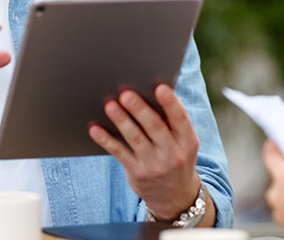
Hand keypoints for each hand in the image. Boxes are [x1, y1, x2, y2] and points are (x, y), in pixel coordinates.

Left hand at [88, 84, 203, 220]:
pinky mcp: (137, 173)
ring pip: (135, 139)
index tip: (160, 87)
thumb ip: (170, 120)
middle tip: (126, 93)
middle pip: (155, 127)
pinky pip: (119, 153)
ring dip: (121, 121)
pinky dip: (106, 140)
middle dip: (139, 109)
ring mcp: (155, 166)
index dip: (171, 103)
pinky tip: (95, 129)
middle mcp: (173, 154)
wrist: (175, 196)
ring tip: (110, 105)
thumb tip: (147, 90)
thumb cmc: (175, 154)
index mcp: (188, 140)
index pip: (180, 118)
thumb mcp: (182, 141)